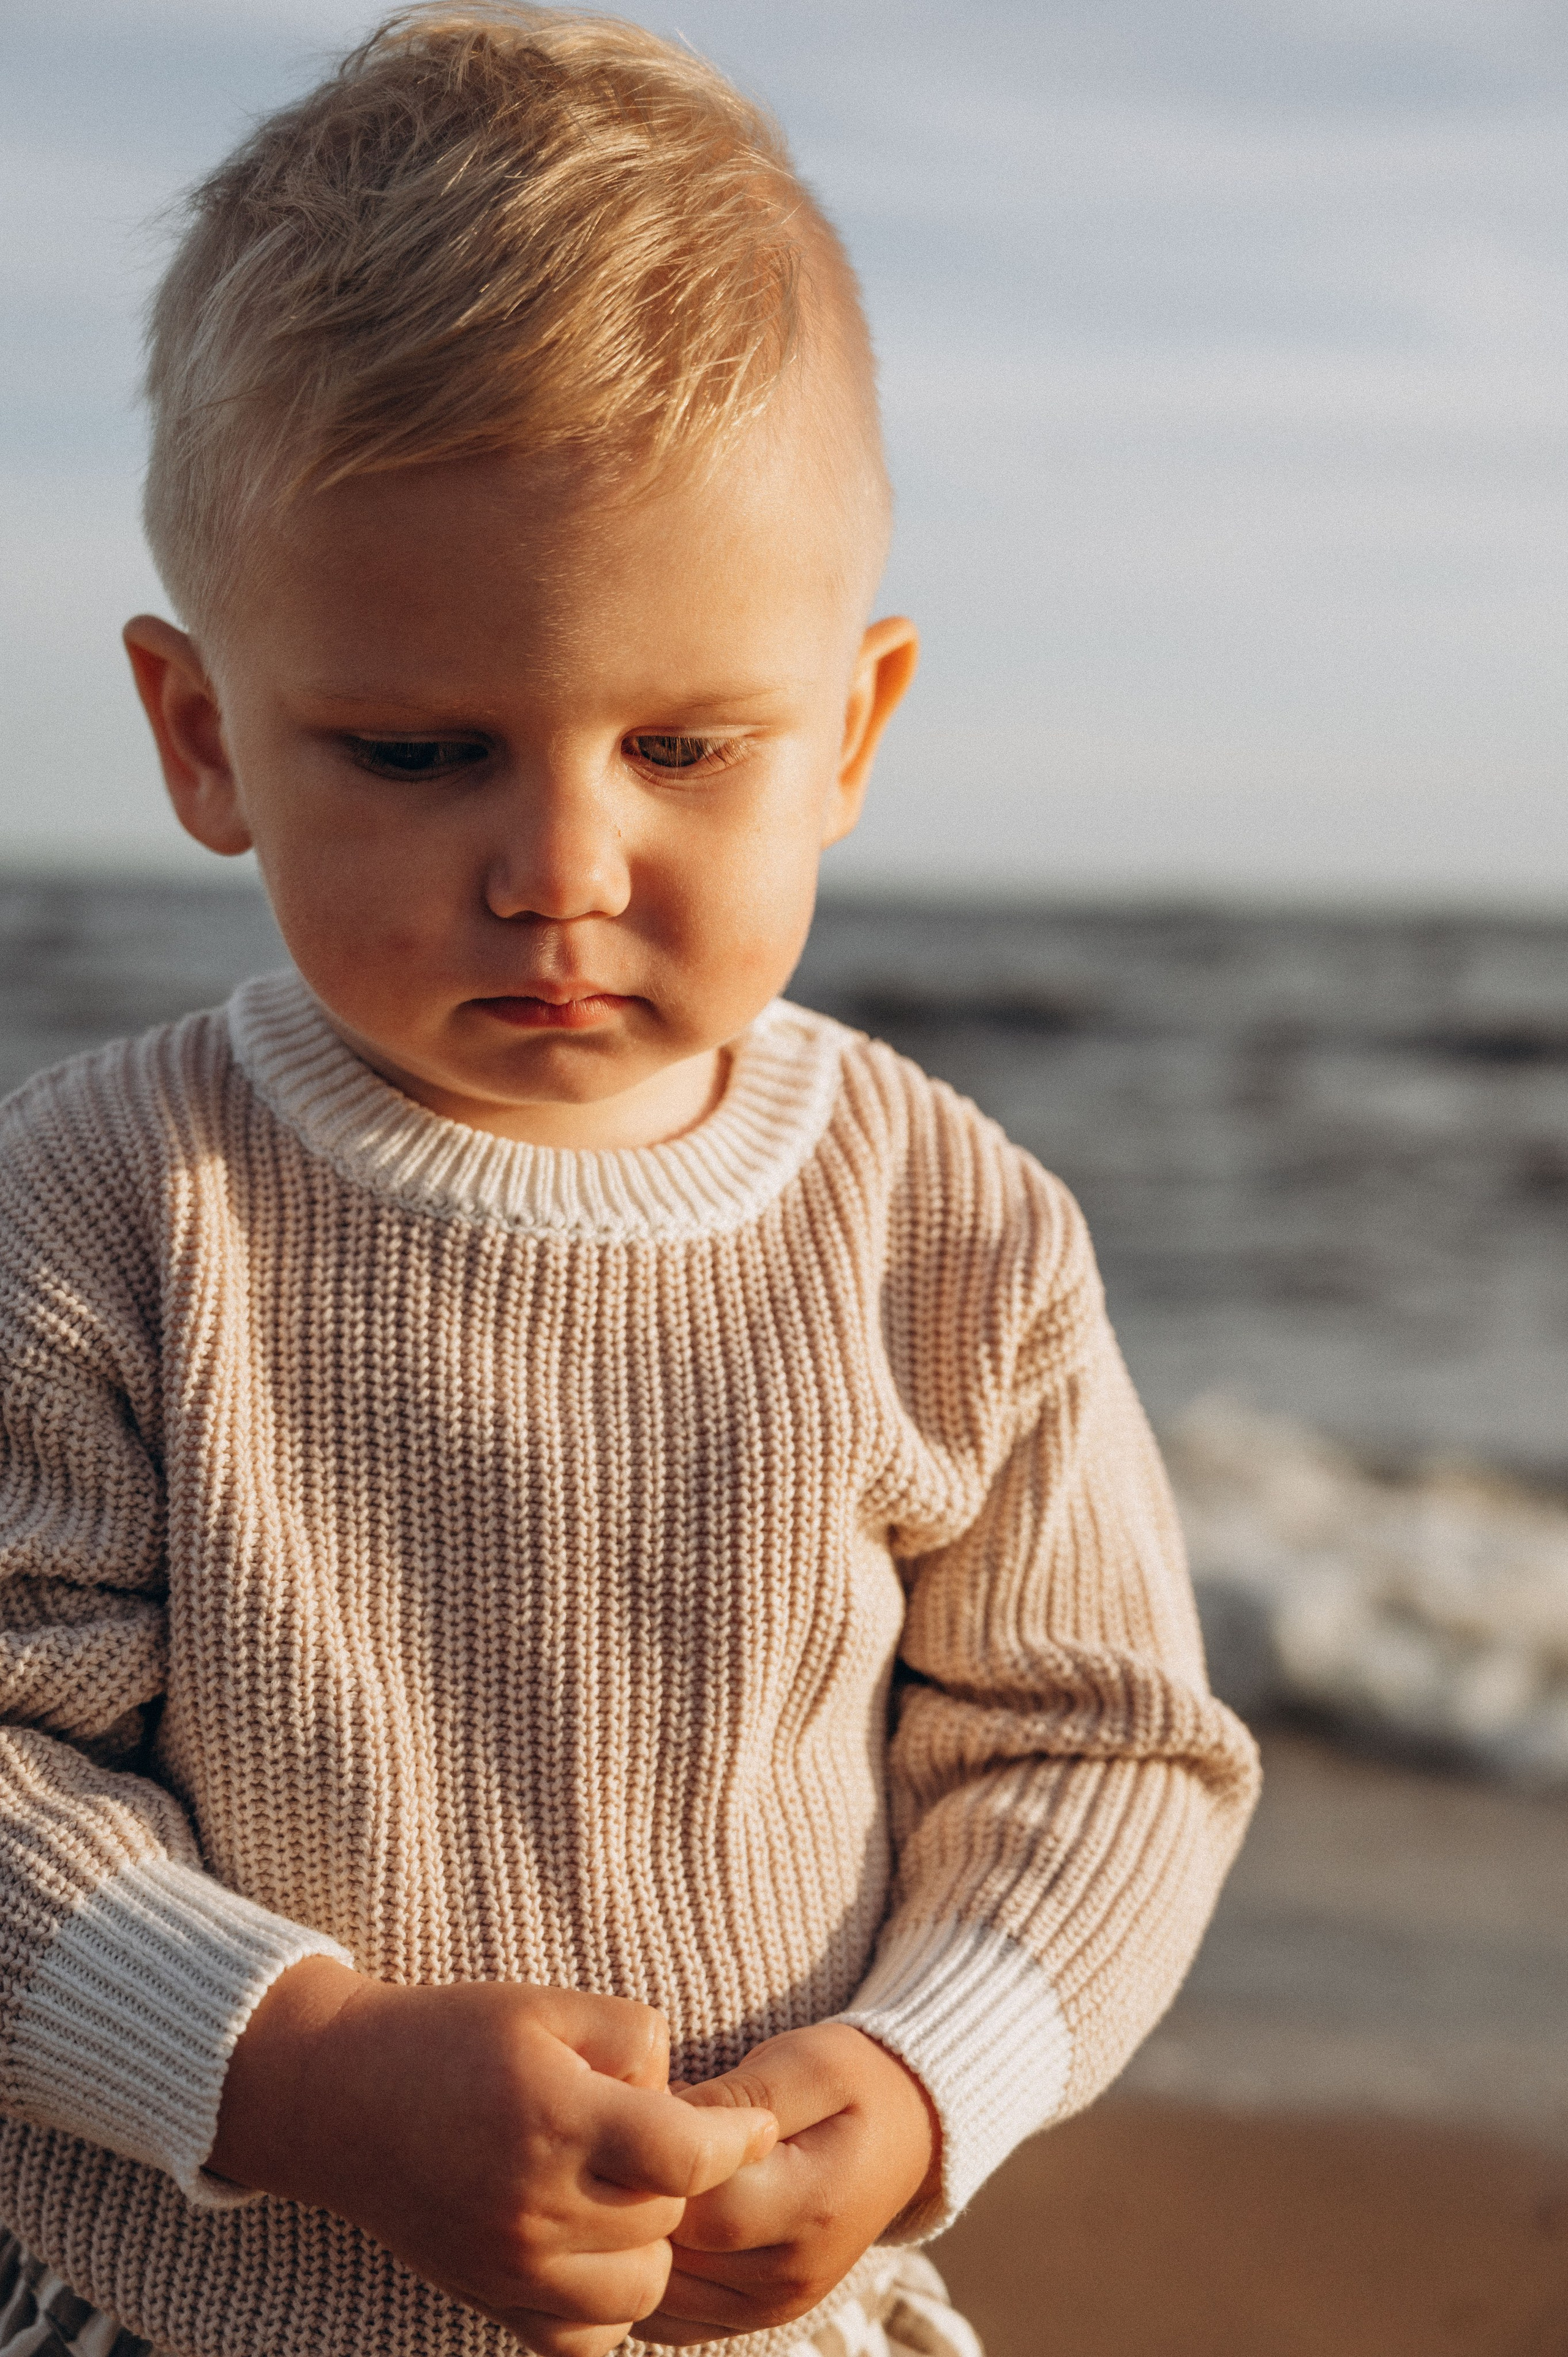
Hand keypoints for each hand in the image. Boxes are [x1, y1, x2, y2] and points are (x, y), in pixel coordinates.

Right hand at [209, 1956, 777, 2356]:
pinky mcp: (488, 2299)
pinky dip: (603, 2304)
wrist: (341, 2100)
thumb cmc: (449, 2038)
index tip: (753, 2125)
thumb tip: (680, 2092)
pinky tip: (592, 2250)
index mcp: (555, 2118)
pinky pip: (583, 2339)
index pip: (686, 2157)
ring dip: (649, 2243)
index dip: (737, 2140)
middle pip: (668, 2219)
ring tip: (621, 2192)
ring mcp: (509, 2265)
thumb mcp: (544, 2004)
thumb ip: (631, 2037)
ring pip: (639, 2288)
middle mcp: (535, 2204)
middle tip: (652, 2137)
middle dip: (680, 2179)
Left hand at [639, 2023, 938, 2345]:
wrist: (906, 2135)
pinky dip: (649, 2272)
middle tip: (621, 2139)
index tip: (638, 2108)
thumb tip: (666, 2119)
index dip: (653, 2162)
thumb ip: (740, 2097)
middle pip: (676, 2254)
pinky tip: (644, 2219)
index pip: (702, 2206)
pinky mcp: (756, 2317)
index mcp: (812, 2207)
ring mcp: (774, 2306)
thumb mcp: (809, 2064)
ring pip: (665, 2292)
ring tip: (629, 2174)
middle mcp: (792, 2275)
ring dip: (632, 2240)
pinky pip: (673, 2317)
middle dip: (632, 2199)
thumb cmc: (852, 2083)